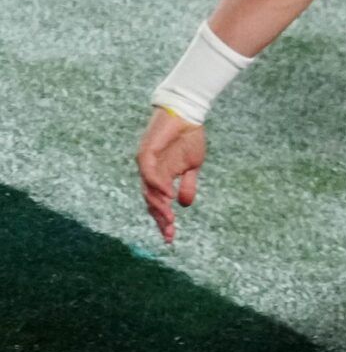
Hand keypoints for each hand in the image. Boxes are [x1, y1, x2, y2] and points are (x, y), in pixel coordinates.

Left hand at [136, 107, 206, 242]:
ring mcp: (146, 164)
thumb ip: (187, 185)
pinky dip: (157, 186)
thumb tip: (185, 205)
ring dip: (158, 206)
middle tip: (170, 233)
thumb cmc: (189, 137)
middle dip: (160, 219)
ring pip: (147, 191)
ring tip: (170, 219)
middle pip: (150, 202)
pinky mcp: (146, 153)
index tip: (171, 238)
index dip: (163, 221)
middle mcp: (150, 173)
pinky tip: (167, 196)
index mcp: (160, 177)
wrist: (187, 114)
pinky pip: (148, 173)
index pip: (158, 204)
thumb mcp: (193, 166)